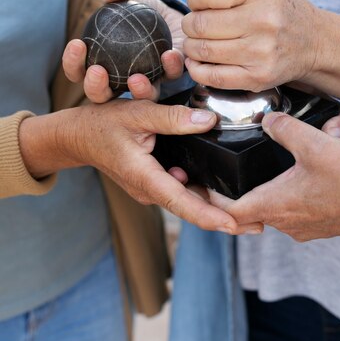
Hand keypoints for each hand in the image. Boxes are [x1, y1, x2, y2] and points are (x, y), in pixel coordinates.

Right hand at [19, 99, 261, 234]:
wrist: (78, 136)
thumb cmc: (103, 125)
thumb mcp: (138, 114)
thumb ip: (173, 118)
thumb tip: (210, 121)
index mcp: (146, 178)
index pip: (182, 203)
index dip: (211, 217)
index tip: (237, 226)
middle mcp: (150, 190)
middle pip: (192, 210)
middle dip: (225, 219)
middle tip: (260, 224)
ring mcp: (152, 189)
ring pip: (188, 203)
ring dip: (217, 209)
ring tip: (250, 213)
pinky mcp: (154, 182)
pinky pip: (182, 194)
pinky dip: (203, 197)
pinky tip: (225, 196)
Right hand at [63, 0, 185, 102]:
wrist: (172, 15)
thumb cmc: (139, 12)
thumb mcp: (128, 0)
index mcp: (100, 65)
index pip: (78, 71)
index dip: (72, 63)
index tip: (77, 44)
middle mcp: (120, 81)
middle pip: (101, 95)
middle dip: (95, 88)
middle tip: (97, 71)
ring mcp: (146, 84)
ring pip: (139, 98)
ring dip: (137, 92)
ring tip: (135, 79)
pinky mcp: (171, 78)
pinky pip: (170, 76)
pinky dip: (169, 66)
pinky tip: (169, 55)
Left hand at [183, 0, 319, 91]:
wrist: (314, 42)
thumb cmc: (279, 8)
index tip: (198, 2)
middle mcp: (263, 20)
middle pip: (200, 24)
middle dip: (189, 24)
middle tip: (194, 24)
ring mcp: (261, 52)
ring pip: (203, 51)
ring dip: (191, 46)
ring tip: (197, 41)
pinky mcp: (258, 77)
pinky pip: (212, 77)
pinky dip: (197, 69)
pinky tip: (198, 62)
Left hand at [209, 112, 339, 239]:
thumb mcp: (315, 144)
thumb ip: (285, 129)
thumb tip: (268, 120)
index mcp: (275, 205)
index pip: (228, 211)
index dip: (209, 199)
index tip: (199, 185)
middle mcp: (285, 222)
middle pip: (245, 214)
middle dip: (230, 197)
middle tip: (219, 178)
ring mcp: (302, 228)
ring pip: (268, 213)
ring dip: (256, 197)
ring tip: (248, 177)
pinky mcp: (317, 226)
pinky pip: (289, 214)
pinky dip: (279, 200)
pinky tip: (285, 182)